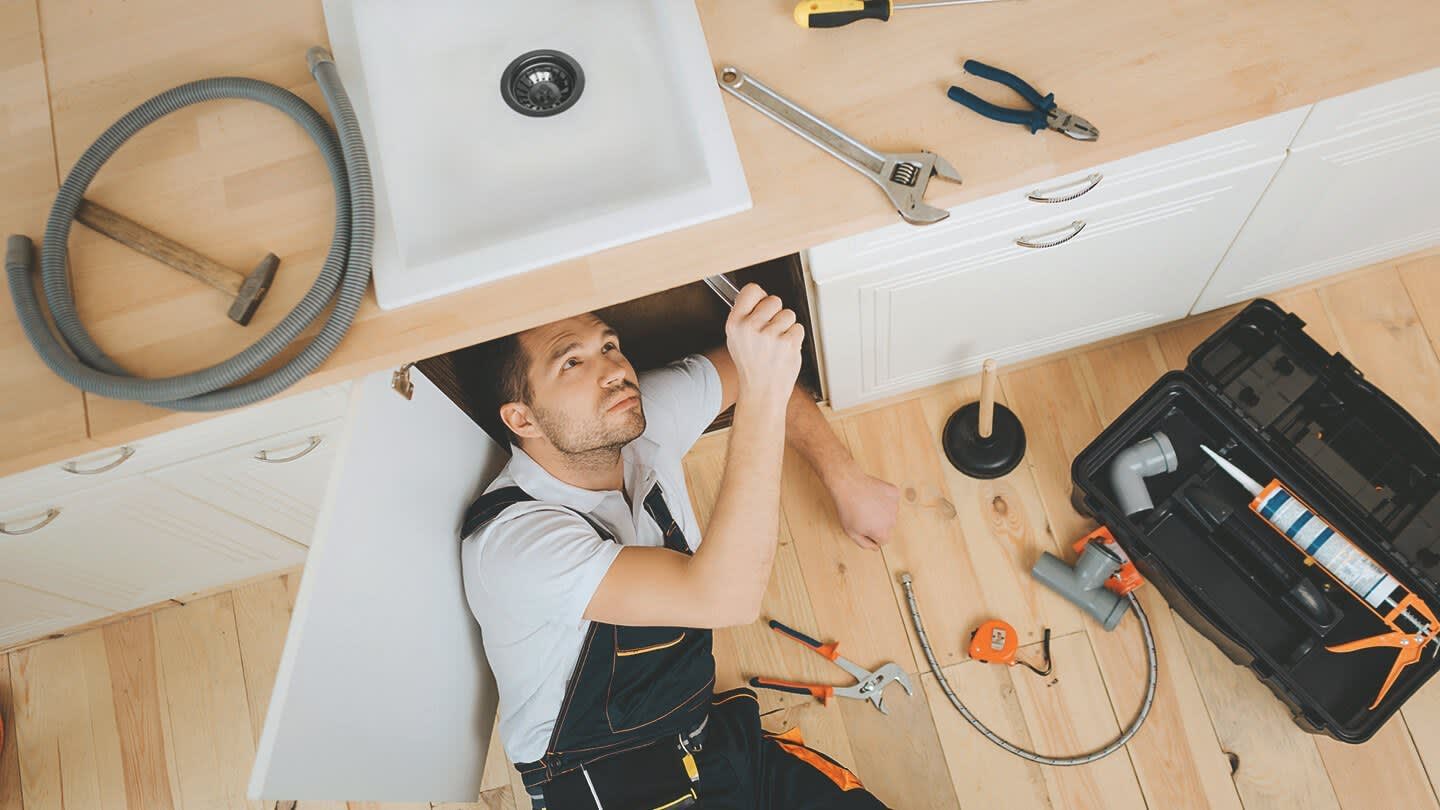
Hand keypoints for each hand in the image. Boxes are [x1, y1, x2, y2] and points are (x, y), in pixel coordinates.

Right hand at [725, 283, 803, 405]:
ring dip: (786, 327)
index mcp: (735, 324)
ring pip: (788, 314)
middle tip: (770, 331)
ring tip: (777, 343)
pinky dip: (795, 338)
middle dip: (776, 313)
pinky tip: (784, 350)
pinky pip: (798, 328)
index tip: (762, 304)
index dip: (760, 296)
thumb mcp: (735, 340)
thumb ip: (744, 316)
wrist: (762, 392)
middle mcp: (750, 327)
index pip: (752, 290)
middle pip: (774, 300)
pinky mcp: (788, 343)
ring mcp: (770, 336)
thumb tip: (757, 296)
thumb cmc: (751, 367)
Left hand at [828, 464, 899, 549]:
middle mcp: (892, 521)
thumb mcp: (851, 532)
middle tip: (863, 513)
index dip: (871, 534)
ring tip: (866, 503)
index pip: (882, 540)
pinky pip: (891, 498)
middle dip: (878, 523)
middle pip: (887, 526)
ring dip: (882, 510)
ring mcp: (895, 506)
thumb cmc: (848, 509)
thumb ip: (864, 544)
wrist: (849, 485)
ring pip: (890, 512)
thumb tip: (875, 547)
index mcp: (882, 533)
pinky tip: (873, 495)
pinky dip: (885, 497)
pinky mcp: (894, 493)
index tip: (863, 526)